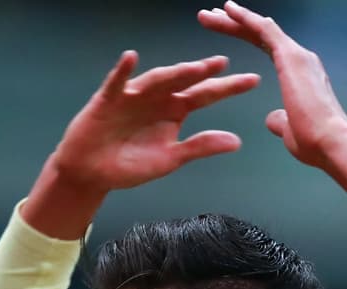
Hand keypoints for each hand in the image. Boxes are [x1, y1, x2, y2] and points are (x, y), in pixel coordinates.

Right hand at [23, 51, 259, 237]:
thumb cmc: (131, 164)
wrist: (92, 172)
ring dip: (173, 72)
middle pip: (184, 81)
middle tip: (224, 62)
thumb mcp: (171, 159)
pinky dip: (123, 71)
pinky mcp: (108, 99)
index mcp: (176, 110)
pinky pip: (116, 82)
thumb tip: (237, 142)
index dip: (228, 88)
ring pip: (156, 79)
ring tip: (192, 67)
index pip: (206, 95)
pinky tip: (130, 57)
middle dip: (203, 72)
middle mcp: (158, 97)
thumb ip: (200, 147)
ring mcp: (134, 95)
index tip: (253, 80)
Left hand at [199, 1, 346, 194]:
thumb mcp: (290, 130)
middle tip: (213, 15)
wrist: (333, 144)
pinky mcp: (290, 56)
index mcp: (301, 74)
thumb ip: (280, 120)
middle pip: (262, 35)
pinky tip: (228, 10)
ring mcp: (297, 55)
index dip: (247, 37)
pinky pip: (264, 30)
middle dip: (236, 24)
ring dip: (234, 20)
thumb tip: (272, 119)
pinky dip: (245, 18)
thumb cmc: (315, 143)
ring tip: (210, 13)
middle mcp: (301, 59)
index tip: (229, 29)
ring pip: (261, 29)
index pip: (269, 48)